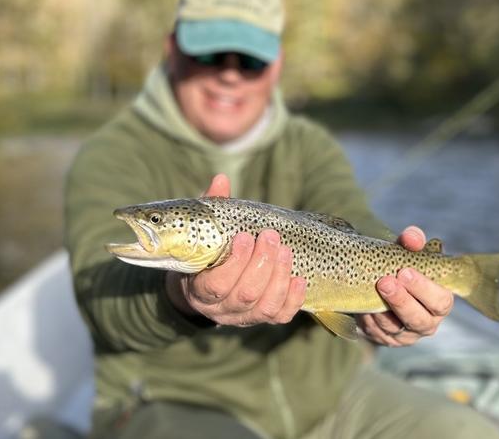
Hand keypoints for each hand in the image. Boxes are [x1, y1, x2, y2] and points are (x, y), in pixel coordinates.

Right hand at [165, 174, 306, 325]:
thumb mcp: (203, 232)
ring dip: (279, 277)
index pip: (216, 285)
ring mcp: (242, 317)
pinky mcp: (261, 318)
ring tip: (285, 251)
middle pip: (245, 294)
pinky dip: (292, 299)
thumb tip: (222, 179)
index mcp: (198, 289)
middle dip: (262, 264)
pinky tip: (300, 278)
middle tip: (271, 236)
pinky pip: (280, 316)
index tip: (245, 236)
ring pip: (264, 307)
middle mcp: (220, 309)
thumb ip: (211, 208)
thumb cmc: (206, 251)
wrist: (205, 283)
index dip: (235, 262)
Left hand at [356, 226, 453, 346]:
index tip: (404, 271)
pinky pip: (375, 332)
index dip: (424, 288)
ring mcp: (405, 335)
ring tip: (371, 289)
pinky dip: (368, 318)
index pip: (441, 301)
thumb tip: (412, 237)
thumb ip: (412, 242)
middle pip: (418, 320)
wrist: (378, 283)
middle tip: (384, 281)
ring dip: (381, 310)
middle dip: (401, 301)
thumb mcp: (407, 252)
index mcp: (439, 301)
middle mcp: (426, 322)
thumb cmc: (400, 266)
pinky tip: (362, 304)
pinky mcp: (384, 339)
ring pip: (394, 329)